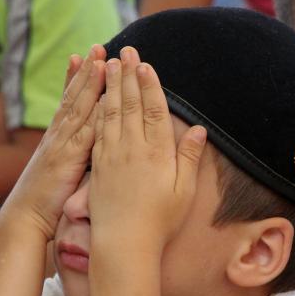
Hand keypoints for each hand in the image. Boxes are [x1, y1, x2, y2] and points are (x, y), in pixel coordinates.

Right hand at [0, 45, 106, 238]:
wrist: (25, 221)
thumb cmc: (44, 205)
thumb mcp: (61, 175)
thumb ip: (75, 159)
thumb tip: (91, 152)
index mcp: (57, 141)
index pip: (69, 104)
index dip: (78, 80)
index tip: (89, 59)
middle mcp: (57, 137)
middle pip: (74, 97)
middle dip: (86, 71)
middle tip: (97, 47)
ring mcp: (61, 145)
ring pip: (78, 107)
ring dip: (90, 82)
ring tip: (100, 58)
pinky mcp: (67, 158)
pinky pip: (84, 129)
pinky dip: (94, 110)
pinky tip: (105, 97)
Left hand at [89, 46, 206, 254]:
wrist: (124, 244)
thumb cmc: (159, 221)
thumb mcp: (183, 192)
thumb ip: (190, 159)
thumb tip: (198, 130)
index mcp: (157, 153)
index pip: (154, 110)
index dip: (151, 85)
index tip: (146, 64)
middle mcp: (133, 149)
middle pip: (131, 104)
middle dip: (128, 75)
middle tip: (126, 51)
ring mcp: (112, 155)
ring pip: (111, 112)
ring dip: (111, 86)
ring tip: (110, 64)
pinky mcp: (97, 165)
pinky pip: (97, 129)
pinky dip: (97, 109)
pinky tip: (97, 97)